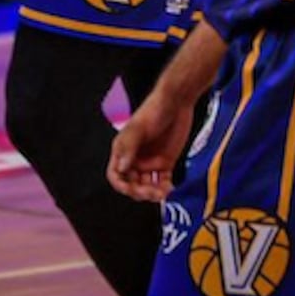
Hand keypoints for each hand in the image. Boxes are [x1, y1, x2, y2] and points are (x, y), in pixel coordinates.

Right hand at [108, 85, 194, 202]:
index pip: (116, 175)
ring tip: (163, 192)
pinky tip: (170, 188)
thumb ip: (129, 147)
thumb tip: (121, 168)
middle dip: (140, 191)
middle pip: (132, 184)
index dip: (121, 185)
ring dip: (153, 192)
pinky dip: (165, 187)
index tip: (131, 189)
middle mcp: (135, 159)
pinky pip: (162, 181)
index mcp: (123, 151)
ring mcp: (150, 162)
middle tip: (152, 193)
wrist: (178, 102)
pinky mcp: (166, 162)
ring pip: (147, 185)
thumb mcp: (138, 128)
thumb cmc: (154, 110)